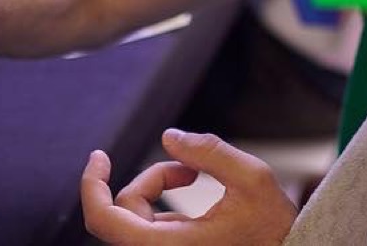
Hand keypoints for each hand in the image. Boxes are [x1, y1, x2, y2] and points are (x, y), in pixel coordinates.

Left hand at [80, 129, 296, 245]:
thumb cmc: (274, 229)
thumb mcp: (253, 179)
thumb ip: (209, 152)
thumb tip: (169, 137)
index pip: (104, 221)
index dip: (92, 185)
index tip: (100, 155)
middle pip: (124, 211)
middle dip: (150, 179)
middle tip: (189, 168)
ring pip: (138, 217)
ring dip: (157, 187)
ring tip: (195, 175)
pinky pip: (151, 225)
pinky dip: (163, 203)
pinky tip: (193, 185)